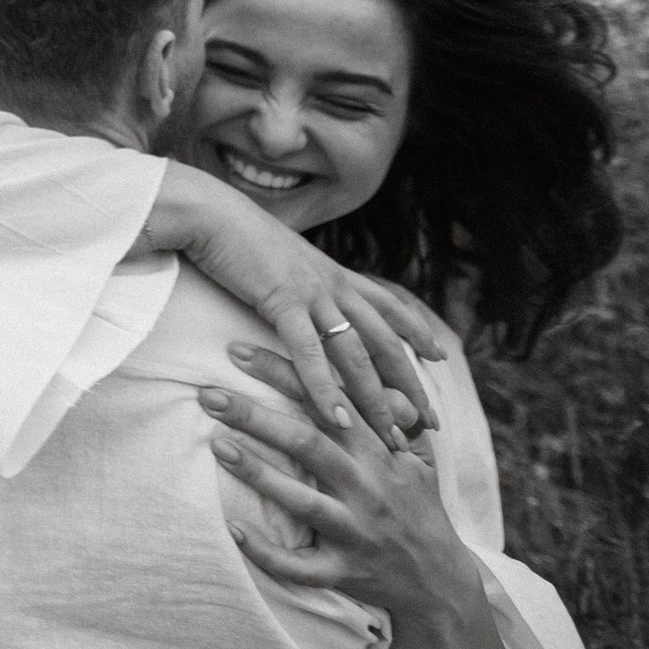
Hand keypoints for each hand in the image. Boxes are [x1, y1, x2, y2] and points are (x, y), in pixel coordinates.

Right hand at [151, 162, 443, 438]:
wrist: (208, 211)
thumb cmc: (233, 234)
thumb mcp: (278, 257)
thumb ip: (297, 277)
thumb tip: (300, 290)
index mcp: (333, 272)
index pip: (388, 306)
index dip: (416, 331)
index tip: (440, 357)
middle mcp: (333, 284)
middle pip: (384, 340)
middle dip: (410, 384)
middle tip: (430, 422)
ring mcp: (311, 293)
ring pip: (355, 354)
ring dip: (376, 399)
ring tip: (391, 436)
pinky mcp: (283, 302)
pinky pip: (310, 354)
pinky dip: (325, 389)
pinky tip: (338, 419)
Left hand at [198, 345, 481, 624]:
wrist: (442, 583)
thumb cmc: (419, 510)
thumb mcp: (417, 460)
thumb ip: (396, 416)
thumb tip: (377, 372)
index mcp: (378, 453)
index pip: (326, 402)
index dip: (284, 373)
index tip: (237, 350)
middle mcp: (366, 487)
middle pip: (308, 443)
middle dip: (256, 416)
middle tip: (208, 393)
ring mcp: (355, 531)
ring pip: (303, 500)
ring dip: (258, 473)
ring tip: (216, 446)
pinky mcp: (346, 571)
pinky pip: (302, 567)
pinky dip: (267, 552)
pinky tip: (234, 531)